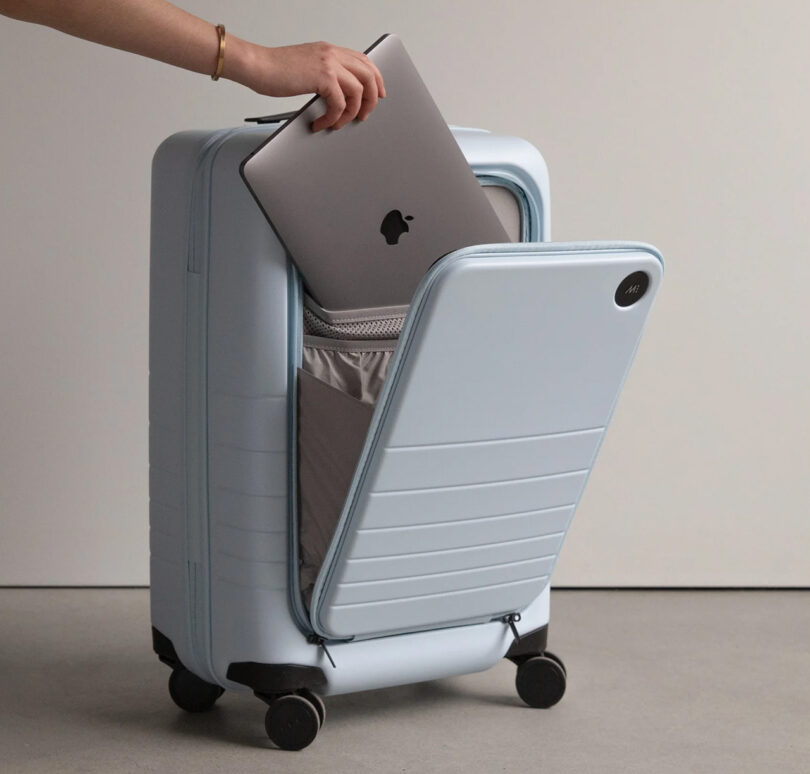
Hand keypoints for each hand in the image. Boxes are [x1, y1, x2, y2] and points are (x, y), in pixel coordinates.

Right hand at [227, 40, 385, 131]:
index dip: (376, 78)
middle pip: (369, 75)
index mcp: (330, 50)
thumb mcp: (306, 67)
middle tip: (364, 116)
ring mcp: (329, 64)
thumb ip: (324, 75)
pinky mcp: (323, 77)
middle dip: (371, 99)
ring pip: (358, 92)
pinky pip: (340, 104)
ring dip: (351, 113)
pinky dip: (333, 118)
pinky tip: (322, 123)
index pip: (364, 60)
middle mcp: (332, 54)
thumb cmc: (274, 69)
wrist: (257, 65)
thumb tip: (336, 94)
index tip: (379, 94)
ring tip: (337, 123)